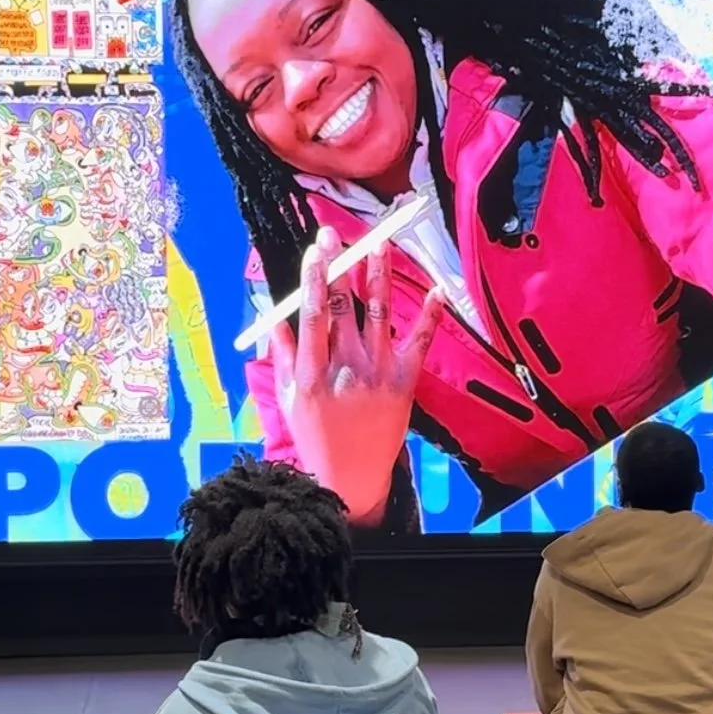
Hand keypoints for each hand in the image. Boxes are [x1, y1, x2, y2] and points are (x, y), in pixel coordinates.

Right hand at [270, 229, 443, 524]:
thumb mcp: (288, 399)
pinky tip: (437, 289)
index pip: (314, 315)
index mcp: (312, 374)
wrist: (352, 478)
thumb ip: (281, 356)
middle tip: (337, 235)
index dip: (315, 279)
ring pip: (378, 313)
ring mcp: (378, 374)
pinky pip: (419, 342)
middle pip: (345, 306)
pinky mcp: (405, 383)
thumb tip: (275, 315)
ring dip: (378, 275)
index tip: (315, 250)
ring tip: (379, 243)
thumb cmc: (316, 437)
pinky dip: (429, 315)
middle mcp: (346, 369)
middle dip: (340, 265)